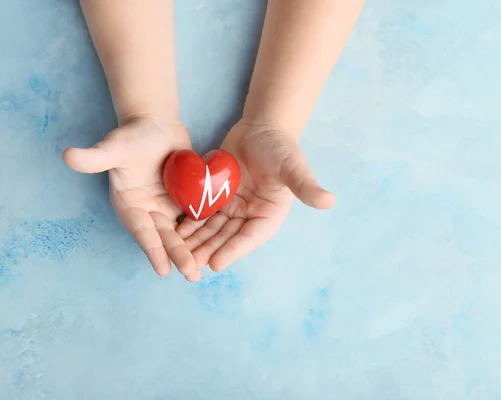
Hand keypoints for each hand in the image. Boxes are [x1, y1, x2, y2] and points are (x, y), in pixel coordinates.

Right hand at [63, 117, 200, 280]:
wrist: (154, 125)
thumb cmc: (131, 136)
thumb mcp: (114, 146)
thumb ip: (94, 157)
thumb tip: (68, 156)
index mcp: (129, 205)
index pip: (142, 230)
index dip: (152, 249)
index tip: (163, 269)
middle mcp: (147, 211)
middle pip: (164, 236)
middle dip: (178, 255)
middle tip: (192, 274)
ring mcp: (166, 207)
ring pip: (181, 232)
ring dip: (191, 250)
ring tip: (203, 270)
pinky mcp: (183, 201)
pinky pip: (194, 218)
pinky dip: (203, 232)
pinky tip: (218, 246)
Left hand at [177, 120, 335, 272]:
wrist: (260, 128)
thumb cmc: (280, 147)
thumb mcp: (293, 166)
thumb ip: (306, 185)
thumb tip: (329, 201)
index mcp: (269, 216)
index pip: (249, 237)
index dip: (232, 250)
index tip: (216, 264)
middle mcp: (249, 216)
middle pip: (225, 239)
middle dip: (206, 253)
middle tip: (188, 268)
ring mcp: (231, 208)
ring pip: (209, 230)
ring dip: (194, 244)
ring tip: (175, 256)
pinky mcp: (216, 198)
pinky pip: (200, 214)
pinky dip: (187, 224)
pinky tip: (171, 233)